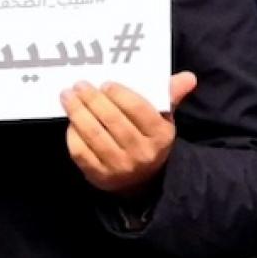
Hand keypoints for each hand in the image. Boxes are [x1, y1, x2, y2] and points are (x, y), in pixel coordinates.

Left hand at [62, 72, 196, 194]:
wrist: (143, 180)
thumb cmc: (149, 138)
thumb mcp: (163, 118)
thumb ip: (170, 94)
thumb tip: (188, 77)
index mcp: (160, 135)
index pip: (138, 110)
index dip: (119, 95)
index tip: (105, 84)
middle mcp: (142, 153)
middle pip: (113, 121)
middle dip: (93, 100)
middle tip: (80, 85)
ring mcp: (120, 167)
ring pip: (94, 135)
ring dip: (78, 113)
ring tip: (68, 96)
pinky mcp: (100, 176)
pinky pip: (81, 152)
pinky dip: (73, 135)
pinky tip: (70, 121)